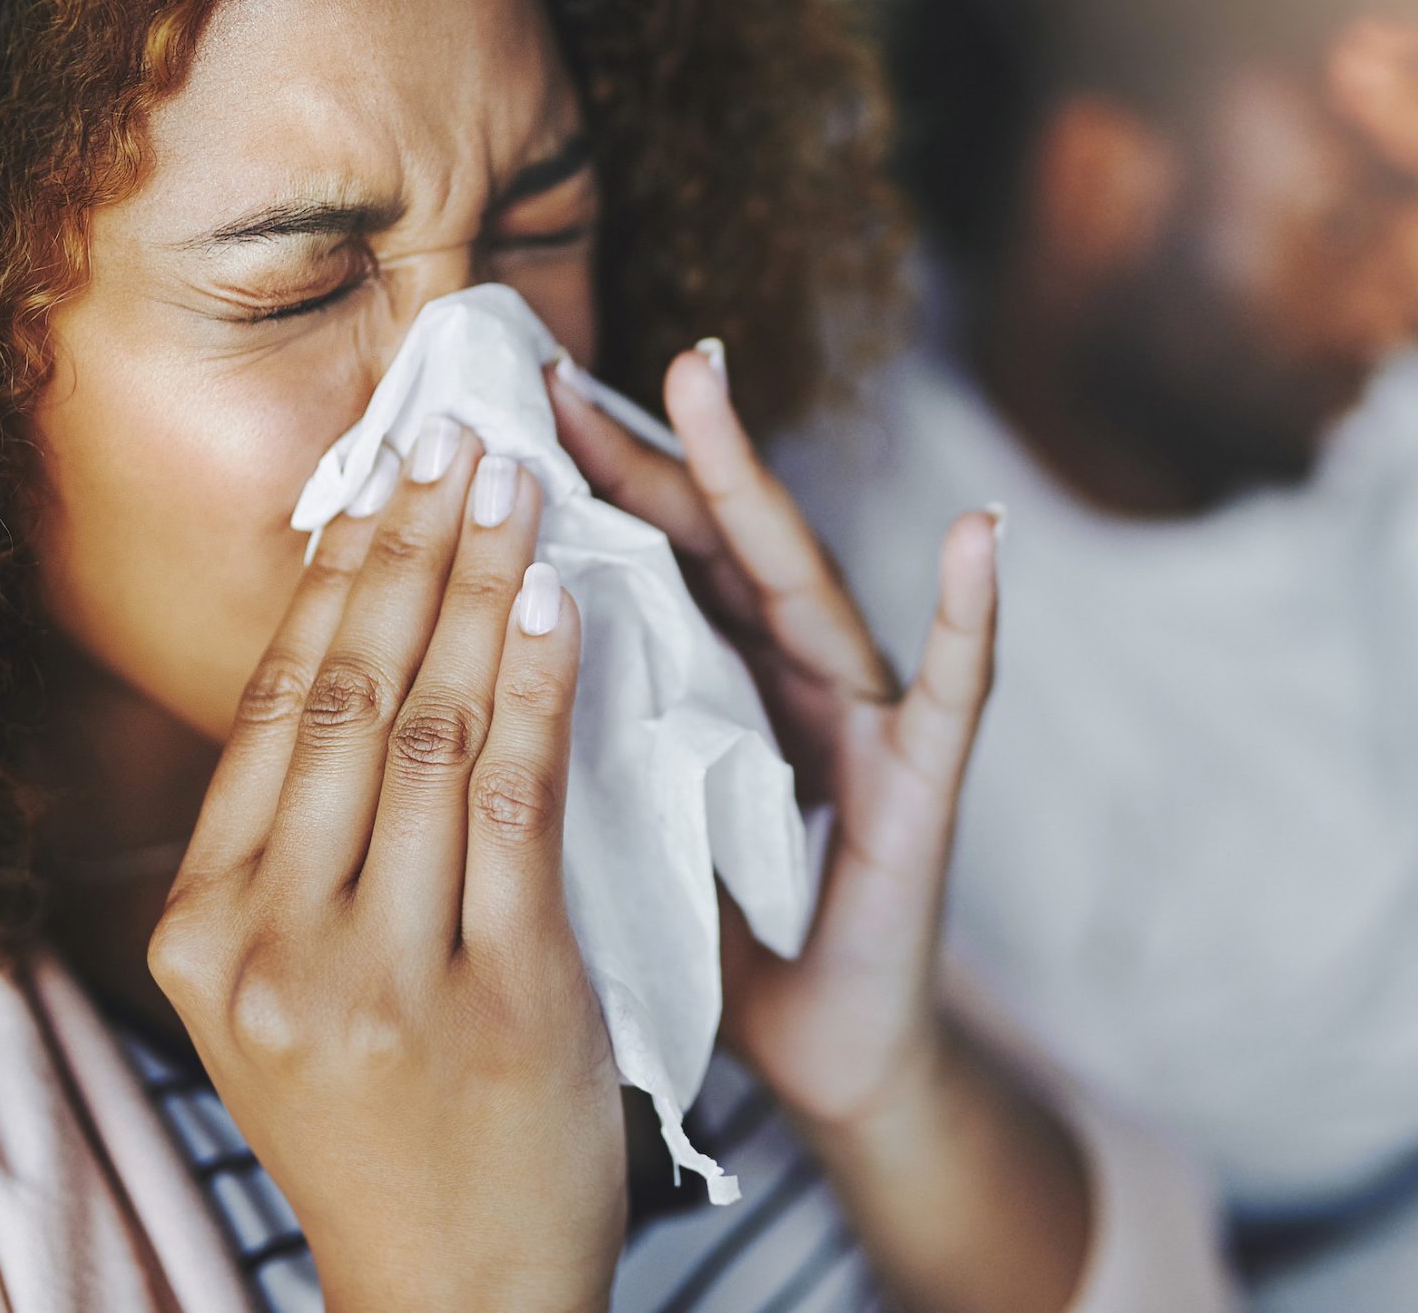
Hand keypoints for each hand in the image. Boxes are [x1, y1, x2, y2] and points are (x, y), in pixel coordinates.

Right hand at [147, 424, 623, 1312]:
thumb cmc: (382, 1122)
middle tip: (458, 433)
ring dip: (482, 586)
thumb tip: (344, 654)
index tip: (385, 471)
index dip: (336, 574)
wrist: (458, 1291)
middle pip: (346, 697)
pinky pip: (520, 802)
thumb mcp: (289, 990)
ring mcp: (378, 977)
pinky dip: (539, 686)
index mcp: (205, 930)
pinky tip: (560, 601)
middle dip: (409, 547)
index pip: (274, 709)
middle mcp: (268, 946)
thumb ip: (300, 848)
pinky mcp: (496, 998)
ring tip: (518, 483)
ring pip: (432, 730)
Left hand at [549, 345, 993, 1126]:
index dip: (567, 483)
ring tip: (706, 379)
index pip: (633, 558)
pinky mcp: (922, 782)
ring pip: (800, 576)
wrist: (817, 1047)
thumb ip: (570, 736)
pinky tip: (979, 534)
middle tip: (553, 370)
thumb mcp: (617, 821)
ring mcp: (859, 714)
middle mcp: (780, 674)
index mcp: (701, 679)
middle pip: (701, 542)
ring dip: (752, 478)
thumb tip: (438, 665)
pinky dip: (970, 612)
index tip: (486, 409)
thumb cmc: (707, 936)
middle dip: (629, 446)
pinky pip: (955, 687)